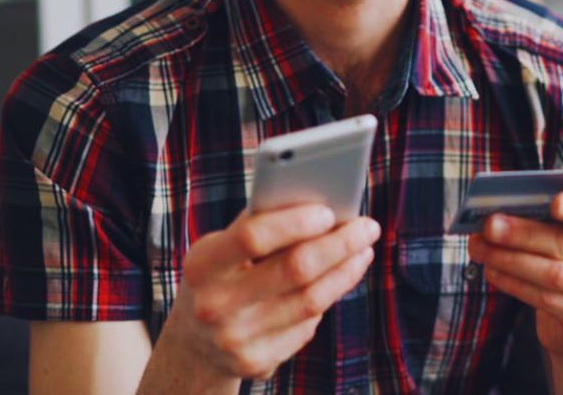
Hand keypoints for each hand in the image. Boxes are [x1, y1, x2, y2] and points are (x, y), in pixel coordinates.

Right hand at [150, 204, 379, 385]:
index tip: (330, 211)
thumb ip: (260, 222)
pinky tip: (337, 281)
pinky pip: (307, 327)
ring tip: (363, 250)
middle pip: (295, 270)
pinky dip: (325, 299)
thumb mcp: (221, 248)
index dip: (295, 222)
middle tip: (368, 227)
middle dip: (339, 245)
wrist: (194, 343)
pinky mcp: (257, 363)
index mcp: (202, 265)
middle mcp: (214, 306)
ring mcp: (235, 340)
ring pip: (310, 301)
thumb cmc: (219, 276)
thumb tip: (319, 199)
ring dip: (345, 271)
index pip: (253, 237)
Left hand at [466, 191, 562, 357]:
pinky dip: (513, 282)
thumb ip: (554, 215)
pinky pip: (544, 299)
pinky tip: (492, 270)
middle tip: (488, 225)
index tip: (553, 203)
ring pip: (553, 274)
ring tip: (479, 246)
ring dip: (509, 260)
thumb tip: (505, 210)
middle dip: (523, 234)